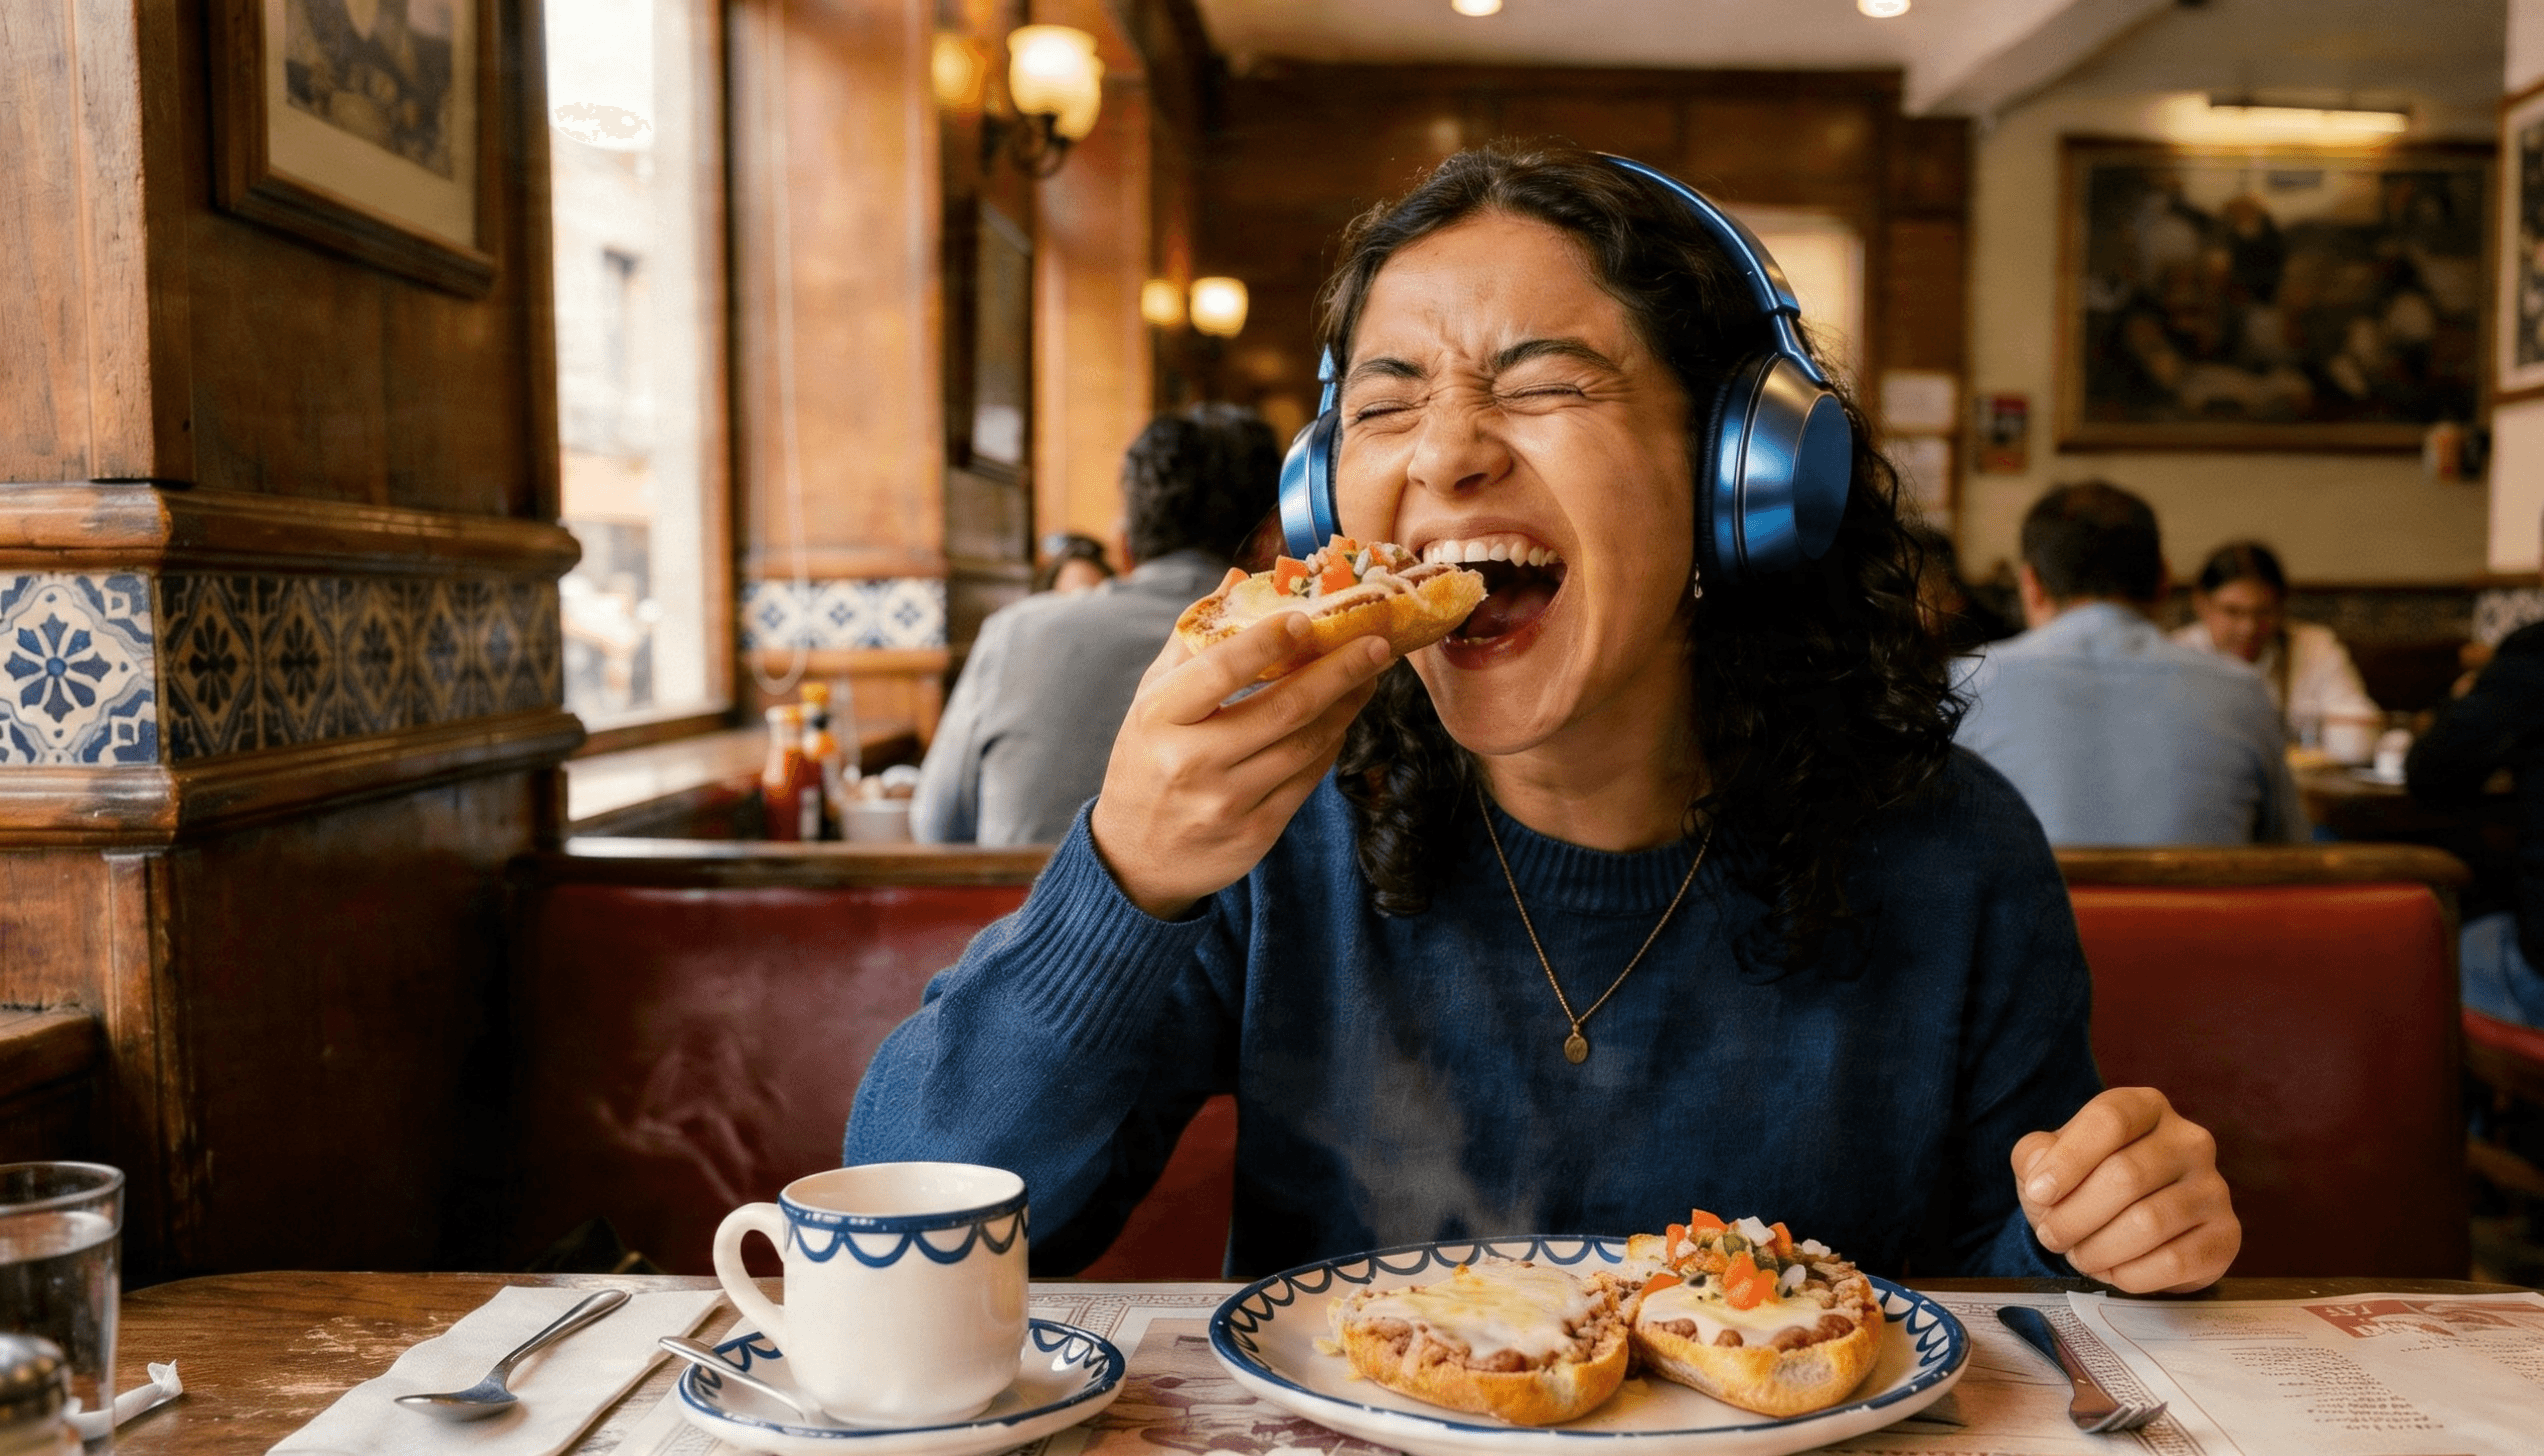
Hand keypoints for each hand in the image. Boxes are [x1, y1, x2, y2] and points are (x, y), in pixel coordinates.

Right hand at [1089, 586, 1394, 918]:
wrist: (1134, 858)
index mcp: (1160, 718)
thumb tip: (1239, 578)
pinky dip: (1332, 742)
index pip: (1219, 670)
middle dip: (1340, 671)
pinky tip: (1343, 717)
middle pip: (1283, 709)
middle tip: (1378, 642)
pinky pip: (1308, 779)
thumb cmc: (1146, 760)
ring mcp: (1226, 803)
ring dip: (1346, 705)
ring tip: (1370, 674)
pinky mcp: (1256, 834)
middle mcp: (1192, 763)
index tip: (1308, 617)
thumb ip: (1193, 639)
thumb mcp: (1152, 699)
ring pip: (1306, 745)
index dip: (1267, 641)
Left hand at [2011, 1088, 2239, 1292]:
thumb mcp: (2050, 1159)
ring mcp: (2214, 1188)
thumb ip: (2034, 1156)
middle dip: (2075, 1215)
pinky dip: (2130, 1274)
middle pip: (2126, 1175)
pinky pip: (2174, 1262)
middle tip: (2051, 1237)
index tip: (2038, 1194)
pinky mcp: (2226, 1235)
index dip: (2069, 1160)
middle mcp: (2190, 1140)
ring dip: (2099, 1249)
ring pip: (2149, 1222)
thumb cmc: (2086, 1182)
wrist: (2134, 1228)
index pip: (2110, 1120)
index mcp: (2146, 1106)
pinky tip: (2113, 1271)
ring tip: (2079, 1255)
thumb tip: (2040, 1174)